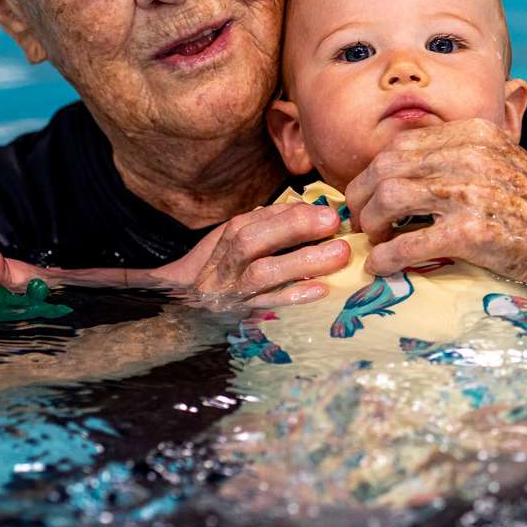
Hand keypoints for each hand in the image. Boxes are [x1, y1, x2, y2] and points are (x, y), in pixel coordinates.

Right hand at [153, 202, 349, 311]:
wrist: (188, 308)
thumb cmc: (227, 269)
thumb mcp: (239, 241)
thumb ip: (271, 225)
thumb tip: (311, 209)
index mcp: (228, 239)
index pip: (255, 221)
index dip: (292, 214)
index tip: (329, 212)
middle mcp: (225, 264)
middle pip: (251, 241)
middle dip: (293, 228)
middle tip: (333, 223)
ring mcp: (231, 292)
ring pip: (260, 274)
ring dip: (301, 262)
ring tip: (339, 254)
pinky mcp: (241, 317)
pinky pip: (268, 306)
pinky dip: (294, 296)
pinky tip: (320, 289)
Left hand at [344, 118, 526, 288]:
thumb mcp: (504, 163)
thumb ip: (462, 156)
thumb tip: (405, 167)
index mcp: (475, 134)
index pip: (400, 144)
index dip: (371, 171)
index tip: (364, 193)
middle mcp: (471, 156)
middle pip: (386, 168)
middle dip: (361, 196)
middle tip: (359, 221)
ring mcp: (471, 193)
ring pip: (390, 198)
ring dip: (371, 223)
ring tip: (372, 241)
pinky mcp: (473, 234)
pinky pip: (410, 243)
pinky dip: (387, 257)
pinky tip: (381, 267)